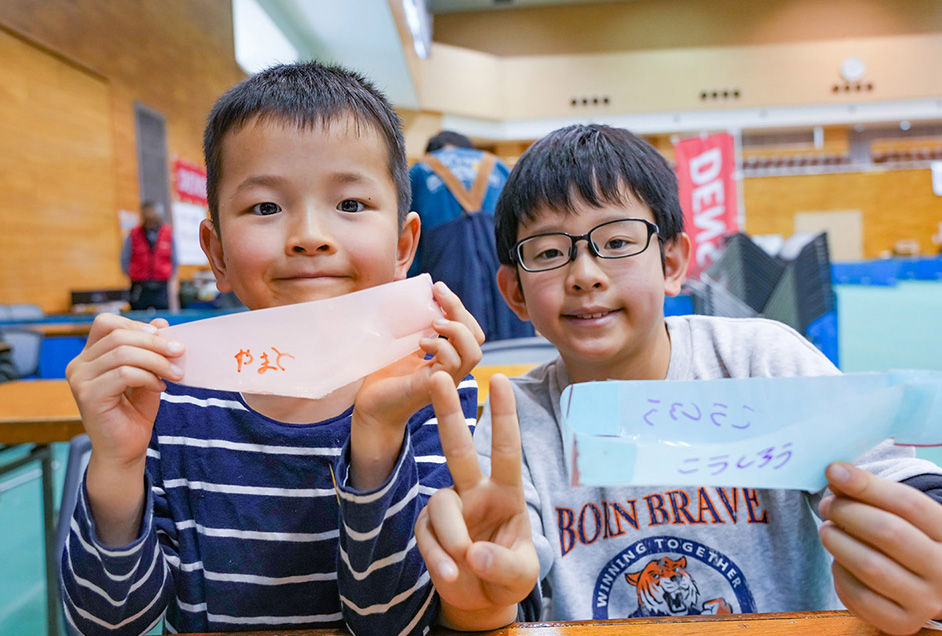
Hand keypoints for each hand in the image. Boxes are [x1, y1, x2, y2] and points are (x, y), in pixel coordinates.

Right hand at [67, 313, 183, 467]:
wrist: (126, 449)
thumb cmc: (134, 412)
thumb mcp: (148, 373)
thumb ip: (151, 350)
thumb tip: (162, 323)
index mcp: (89, 356)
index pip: (106, 323)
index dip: (136, 325)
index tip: (164, 337)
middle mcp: (79, 365)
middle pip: (119, 335)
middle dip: (155, 342)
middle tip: (180, 352)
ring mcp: (80, 380)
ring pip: (123, 353)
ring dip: (157, 360)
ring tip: (175, 373)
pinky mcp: (89, 395)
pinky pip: (124, 373)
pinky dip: (148, 376)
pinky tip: (160, 387)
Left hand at [350, 282, 483, 488]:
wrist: (369, 408)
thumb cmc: (382, 376)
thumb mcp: (399, 342)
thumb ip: (410, 322)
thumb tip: (405, 286)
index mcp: (447, 356)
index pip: (469, 329)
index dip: (458, 306)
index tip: (438, 288)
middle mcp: (451, 369)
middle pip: (477, 337)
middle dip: (461, 310)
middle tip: (438, 296)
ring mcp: (445, 379)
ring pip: (473, 352)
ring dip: (456, 330)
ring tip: (434, 323)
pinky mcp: (434, 387)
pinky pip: (453, 364)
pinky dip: (441, 347)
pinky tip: (421, 343)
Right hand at [416, 372, 538, 630]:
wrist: (482, 600)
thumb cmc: (509, 575)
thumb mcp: (520, 574)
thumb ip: (502, 564)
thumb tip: (473, 553)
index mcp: (506, 492)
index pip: (505, 448)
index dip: (504, 415)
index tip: (501, 379)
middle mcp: (476, 491)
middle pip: (459, 447)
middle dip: (449, 412)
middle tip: (438, 377)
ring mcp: (450, 508)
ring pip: (441, 505)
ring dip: (452, 538)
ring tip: (463, 567)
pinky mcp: (428, 528)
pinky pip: (427, 536)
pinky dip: (437, 558)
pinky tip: (450, 575)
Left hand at [818, 462, 941, 634]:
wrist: (926, 586)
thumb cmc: (905, 538)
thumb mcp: (899, 513)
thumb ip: (870, 493)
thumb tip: (836, 474)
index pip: (908, 503)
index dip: (866, 484)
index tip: (833, 471)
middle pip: (887, 532)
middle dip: (847, 512)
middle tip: (827, 505)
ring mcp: (925, 600)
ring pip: (870, 566)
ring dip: (837, 542)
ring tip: (828, 531)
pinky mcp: (902, 622)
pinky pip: (859, 597)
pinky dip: (839, 574)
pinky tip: (839, 561)